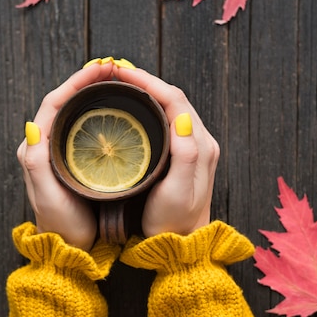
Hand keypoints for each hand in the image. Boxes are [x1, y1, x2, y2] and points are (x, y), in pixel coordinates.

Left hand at [17, 62, 113, 250]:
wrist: (69, 248)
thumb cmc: (61, 224)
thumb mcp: (48, 196)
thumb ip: (37, 162)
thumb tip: (33, 124)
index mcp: (34, 148)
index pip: (53, 103)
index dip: (76, 83)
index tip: (100, 70)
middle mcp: (43, 146)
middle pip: (63, 102)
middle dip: (85, 81)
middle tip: (112, 68)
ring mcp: (57, 152)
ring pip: (73, 112)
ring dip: (91, 92)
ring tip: (114, 80)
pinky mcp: (70, 160)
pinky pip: (81, 126)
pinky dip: (96, 110)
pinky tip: (113, 108)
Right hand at [113, 65, 219, 236]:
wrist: (182, 244)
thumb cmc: (174, 222)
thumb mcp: (178, 191)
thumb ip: (185, 154)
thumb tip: (182, 117)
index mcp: (200, 146)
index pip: (175, 100)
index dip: (148, 81)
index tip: (121, 72)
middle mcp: (200, 142)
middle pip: (174, 98)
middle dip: (146, 80)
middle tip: (116, 72)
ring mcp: (194, 148)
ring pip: (171, 107)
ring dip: (148, 91)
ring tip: (122, 83)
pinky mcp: (184, 155)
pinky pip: (168, 120)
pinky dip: (150, 106)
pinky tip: (134, 107)